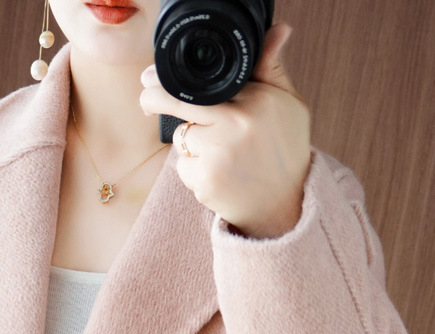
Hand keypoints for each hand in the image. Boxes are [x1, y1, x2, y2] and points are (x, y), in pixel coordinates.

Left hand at [139, 22, 311, 238]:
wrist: (286, 204)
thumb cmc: (285, 150)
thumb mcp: (288, 105)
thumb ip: (271, 69)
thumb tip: (277, 30)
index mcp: (256, 98)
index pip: (203, 81)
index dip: (170, 79)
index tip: (152, 77)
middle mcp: (235, 123)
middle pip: (178, 102)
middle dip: (154, 99)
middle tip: (146, 99)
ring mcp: (217, 154)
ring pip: (182, 138)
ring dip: (191, 144)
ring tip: (222, 155)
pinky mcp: (204, 181)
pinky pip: (183, 166)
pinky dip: (194, 170)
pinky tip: (218, 175)